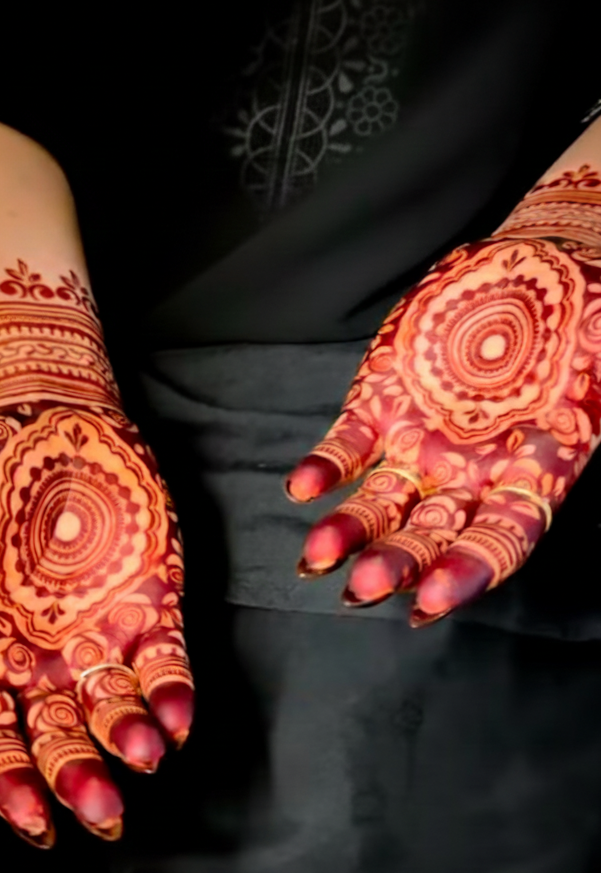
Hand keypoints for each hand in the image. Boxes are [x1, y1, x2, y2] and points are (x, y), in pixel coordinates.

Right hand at [0, 263, 192, 847]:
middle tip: (101, 814)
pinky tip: (177, 718)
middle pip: (57, 741)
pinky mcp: (150, 606)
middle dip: (76, 780)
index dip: (7, 782)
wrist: (45, 416)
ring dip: (128, 739)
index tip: (31, 818)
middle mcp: (42, 663)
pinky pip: (166, 661)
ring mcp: (99, 637)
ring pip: (114, 711)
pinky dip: (173, 692)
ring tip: (141, 758)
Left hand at [286, 164, 600, 625]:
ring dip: (351, 530)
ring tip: (317, 554)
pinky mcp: (381, 409)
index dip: (466, 573)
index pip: (498, 541)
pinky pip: (347, 448)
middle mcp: (470, 474)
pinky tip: (301, 488)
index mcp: (531, 475)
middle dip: (397, 562)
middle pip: (430, 534)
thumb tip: (589, 432)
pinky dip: (323, 468)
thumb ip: (592, 414)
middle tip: (363, 588)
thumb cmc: (586, 319)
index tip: (431, 601)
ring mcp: (421, 445)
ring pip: (382, 503)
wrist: (538, 271)